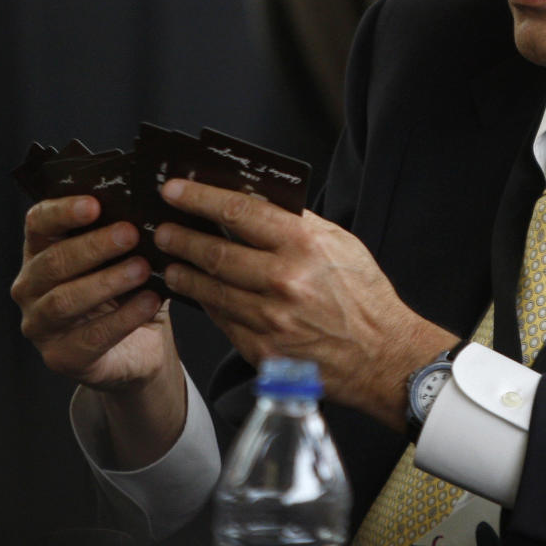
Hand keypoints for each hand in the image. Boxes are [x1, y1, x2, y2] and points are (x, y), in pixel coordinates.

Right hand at [11, 196, 185, 465]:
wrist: (141, 346)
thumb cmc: (129, 289)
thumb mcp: (128, 256)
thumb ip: (129, 231)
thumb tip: (154, 201)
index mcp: (42, 251)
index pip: (38, 223)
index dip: (62, 211)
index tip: (94, 203)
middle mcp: (31, 286)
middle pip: (53, 261)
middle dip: (93, 246)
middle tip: (131, 233)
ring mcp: (40, 325)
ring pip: (64, 299)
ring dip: (107, 281)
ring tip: (143, 268)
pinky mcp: (60, 357)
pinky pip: (89, 336)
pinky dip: (124, 317)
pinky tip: (150, 301)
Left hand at [154, 178, 457, 430]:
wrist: (382, 355)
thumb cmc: (364, 296)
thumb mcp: (340, 244)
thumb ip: (298, 222)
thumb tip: (254, 202)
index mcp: (305, 245)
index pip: (240, 212)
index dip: (201, 199)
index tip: (176, 190)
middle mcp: (285, 281)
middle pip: (215, 253)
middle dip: (181, 238)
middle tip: (162, 230)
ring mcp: (271, 319)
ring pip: (211, 290)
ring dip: (185, 274)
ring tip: (171, 263)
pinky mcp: (263, 350)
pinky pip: (224, 321)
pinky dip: (208, 304)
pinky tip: (200, 294)